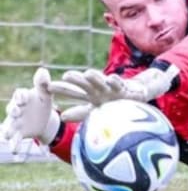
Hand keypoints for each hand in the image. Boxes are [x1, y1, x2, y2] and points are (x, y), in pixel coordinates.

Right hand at [1, 68, 60, 152]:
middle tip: (16, 112)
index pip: (20, 94)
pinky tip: (16, 152)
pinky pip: (14, 140)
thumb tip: (42, 70)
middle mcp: (16, 108)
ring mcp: (15, 121)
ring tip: (7, 136)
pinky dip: (14, 145)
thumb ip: (43, 84)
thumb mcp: (46, 94)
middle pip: (12, 109)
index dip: (21, 96)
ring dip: (7, 131)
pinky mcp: (18, 133)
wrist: (44, 118)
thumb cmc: (43, 102)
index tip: (24, 98)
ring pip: (9, 126)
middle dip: (13, 110)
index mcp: (23, 96)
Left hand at [48, 64, 179, 120]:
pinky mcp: (124, 87)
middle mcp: (98, 88)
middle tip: (66, 76)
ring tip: (88, 74)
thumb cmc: (114, 103)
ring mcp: (110, 87)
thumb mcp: (96, 109)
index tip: (48, 87)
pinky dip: (116, 82)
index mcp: (90, 94)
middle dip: (76, 79)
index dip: (62, 89)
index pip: (73, 91)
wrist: (136, 96)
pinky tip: (112, 79)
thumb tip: (61, 117)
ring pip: (101, 81)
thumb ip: (80, 112)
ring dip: (95, 77)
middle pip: (85, 83)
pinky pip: (120, 84)